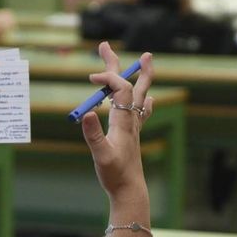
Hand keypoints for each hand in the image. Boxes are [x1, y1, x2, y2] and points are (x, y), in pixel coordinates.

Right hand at [79, 42, 153, 203]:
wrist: (130, 190)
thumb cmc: (115, 175)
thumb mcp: (100, 155)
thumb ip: (94, 135)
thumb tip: (87, 112)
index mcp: (124, 120)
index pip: (120, 87)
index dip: (107, 77)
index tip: (90, 78)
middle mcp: (132, 119)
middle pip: (130, 83)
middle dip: (118, 64)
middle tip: (105, 45)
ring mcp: (134, 125)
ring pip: (139, 93)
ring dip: (140, 75)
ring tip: (145, 60)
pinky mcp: (133, 134)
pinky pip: (141, 110)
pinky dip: (143, 99)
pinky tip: (148, 99)